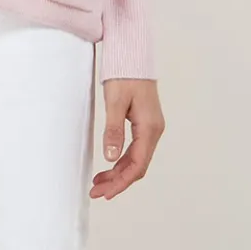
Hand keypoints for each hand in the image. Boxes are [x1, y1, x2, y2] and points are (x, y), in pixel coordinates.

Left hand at [91, 77, 163, 198]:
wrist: (134, 56)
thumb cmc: (125, 75)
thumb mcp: (115, 102)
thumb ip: (113, 130)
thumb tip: (110, 157)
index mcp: (149, 128)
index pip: (137, 165)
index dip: (121, 182)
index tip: (105, 193)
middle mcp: (154, 131)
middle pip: (137, 166)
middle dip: (118, 181)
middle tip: (97, 192)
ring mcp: (151, 128)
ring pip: (136, 159)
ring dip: (118, 173)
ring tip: (98, 183)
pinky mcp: (144, 124)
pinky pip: (135, 149)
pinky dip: (121, 161)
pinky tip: (109, 166)